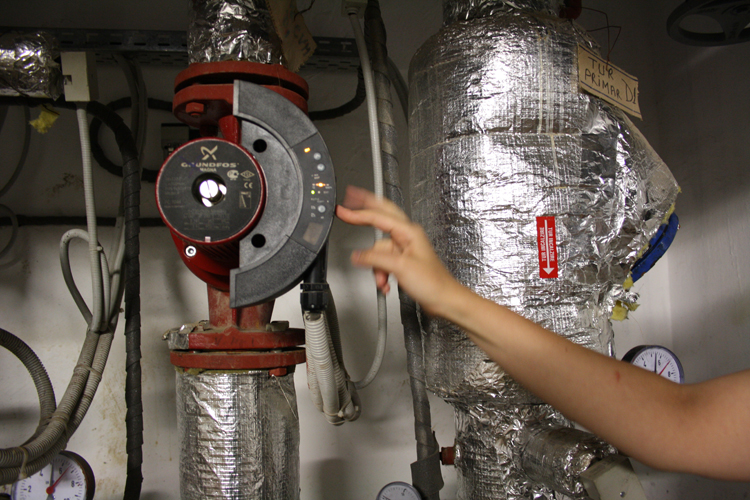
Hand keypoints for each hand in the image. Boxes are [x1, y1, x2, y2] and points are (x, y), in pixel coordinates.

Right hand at [335, 186, 465, 316]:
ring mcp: (404, 249)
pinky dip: (380, 274)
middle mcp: (406, 237)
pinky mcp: (402, 261)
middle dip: (364, 211)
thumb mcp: (400, 267)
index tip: (343, 210)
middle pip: (381, 217)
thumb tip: (358, 255)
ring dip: (376, 267)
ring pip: (378, 250)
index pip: (377, 216)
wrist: (444, 299)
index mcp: (408, 232)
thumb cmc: (433, 283)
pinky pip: (382, 262)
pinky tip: (386, 283)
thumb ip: (375, 258)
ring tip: (383, 280)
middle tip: (350, 199)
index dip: (358, 213)